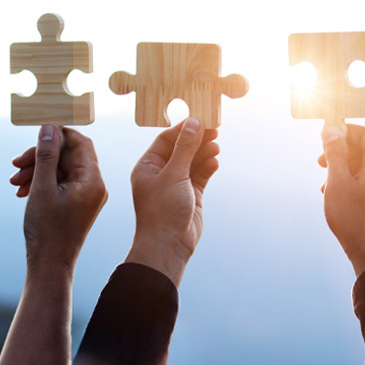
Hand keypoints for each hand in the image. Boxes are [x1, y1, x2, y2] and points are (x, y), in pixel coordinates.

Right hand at [9, 125, 106, 269]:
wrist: (49, 265)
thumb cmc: (47, 230)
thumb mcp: (42, 187)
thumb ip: (46, 155)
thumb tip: (49, 128)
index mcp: (92, 180)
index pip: (80, 142)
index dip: (58, 135)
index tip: (35, 134)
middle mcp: (95, 185)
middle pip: (69, 155)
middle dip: (40, 157)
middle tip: (16, 164)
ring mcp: (87, 195)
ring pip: (62, 169)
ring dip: (37, 170)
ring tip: (15, 182)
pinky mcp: (79, 203)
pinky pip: (62, 183)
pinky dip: (43, 182)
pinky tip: (23, 190)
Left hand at [125, 117, 220, 286]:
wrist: (168, 245)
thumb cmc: (162, 210)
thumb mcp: (174, 174)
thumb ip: (186, 148)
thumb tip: (195, 123)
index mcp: (148, 166)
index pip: (166, 139)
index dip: (184, 128)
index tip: (201, 119)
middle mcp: (161, 173)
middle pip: (181, 148)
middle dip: (197, 139)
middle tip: (215, 129)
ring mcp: (176, 184)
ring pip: (193, 161)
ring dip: (204, 152)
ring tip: (216, 145)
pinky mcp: (190, 195)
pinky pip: (200, 175)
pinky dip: (207, 167)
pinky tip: (215, 162)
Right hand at [320, 124, 364, 276]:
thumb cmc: (354, 218)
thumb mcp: (338, 181)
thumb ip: (335, 152)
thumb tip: (332, 129)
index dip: (344, 131)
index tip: (325, 136)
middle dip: (341, 152)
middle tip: (319, 161)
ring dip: (344, 168)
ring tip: (325, 183)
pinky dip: (353, 180)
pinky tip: (336, 194)